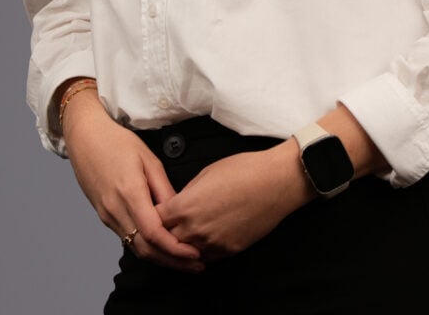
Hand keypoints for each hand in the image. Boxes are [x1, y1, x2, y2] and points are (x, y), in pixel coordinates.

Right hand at [62, 89, 203, 270]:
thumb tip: (180, 212)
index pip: (153, 233)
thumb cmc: (117, 142)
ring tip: (184, 260)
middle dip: (172, 261)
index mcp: (129, 192)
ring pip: (135, 248)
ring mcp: (107, 216)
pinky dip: (147, 247)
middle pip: (145, 249)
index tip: (195, 254)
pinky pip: (127, 238)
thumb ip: (164, 188)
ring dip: (160, 258)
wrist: (85, 138)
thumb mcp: (148, 159)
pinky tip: (162, 246)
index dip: (175, 249)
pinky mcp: (104, 216)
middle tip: (197, 265)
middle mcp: (115, 210)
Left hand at [160, 140, 313, 260]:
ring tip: (186, 233)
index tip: (157, 211)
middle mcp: (195, 229)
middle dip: (165, 232)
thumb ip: (187, 192)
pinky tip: (204, 240)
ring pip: (185, 253)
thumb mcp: (207, 172)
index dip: (154, 214)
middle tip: (168, 225)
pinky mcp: (228, 251)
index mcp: (186, 206)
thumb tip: (180, 202)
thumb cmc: (244, 170)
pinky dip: (201, 251)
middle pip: (166, 240)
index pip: (155, 219)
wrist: (274, 182)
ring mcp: (212, 243)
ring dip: (182, 245)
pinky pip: (206, 257)